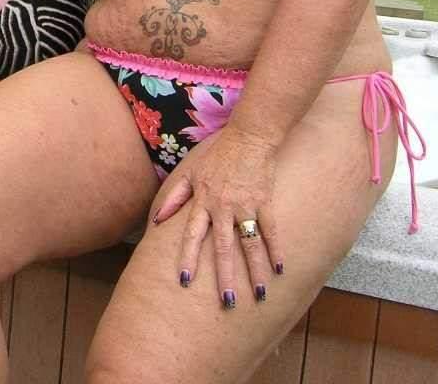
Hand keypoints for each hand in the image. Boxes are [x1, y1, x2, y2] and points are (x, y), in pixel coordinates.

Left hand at [151, 125, 283, 308]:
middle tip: (227, 302)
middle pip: (223, 247)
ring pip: (250, 244)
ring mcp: (246, 205)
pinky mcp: (265, 201)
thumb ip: (175, 198)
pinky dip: (275, 250)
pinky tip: (279, 270)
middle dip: (225, 276)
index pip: (193, 234)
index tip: (185, 280)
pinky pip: (271, 230)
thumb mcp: (190, 173)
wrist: (249, 136)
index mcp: (203, 201)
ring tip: (258, 294)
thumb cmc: (218, 156)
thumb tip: (157, 220)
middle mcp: (223, 207)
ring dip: (254, 270)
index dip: (189, 257)